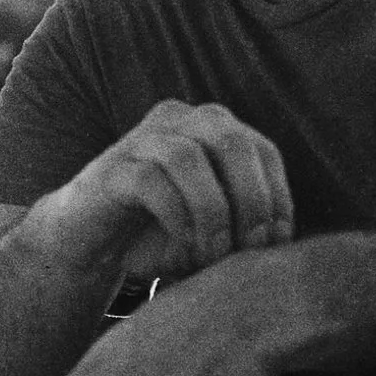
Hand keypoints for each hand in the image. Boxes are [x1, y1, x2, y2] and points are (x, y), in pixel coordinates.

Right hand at [62, 100, 293, 283]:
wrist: (90, 240)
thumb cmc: (161, 231)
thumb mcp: (214, 216)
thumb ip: (247, 212)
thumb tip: (285, 240)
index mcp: (211, 126)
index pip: (261, 149)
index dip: (278, 196)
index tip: (277, 245)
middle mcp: (177, 120)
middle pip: (230, 141)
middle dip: (251, 200)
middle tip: (252, 249)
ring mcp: (139, 140)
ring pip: (188, 159)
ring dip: (211, 213)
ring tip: (213, 255)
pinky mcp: (110, 170)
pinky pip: (149, 182)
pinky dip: (175, 219)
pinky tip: (182, 252)